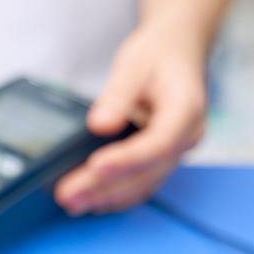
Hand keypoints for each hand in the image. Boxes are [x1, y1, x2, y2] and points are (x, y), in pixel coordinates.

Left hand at [55, 23, 208, 214]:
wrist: (177, 51)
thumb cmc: (158, 55)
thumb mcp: (134, 64)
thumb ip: (117, 96)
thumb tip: (99, 124)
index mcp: (187, 110)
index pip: (158, 143)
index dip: (126, 159)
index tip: (95, 167)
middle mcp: (186, 137)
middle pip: (146, 170)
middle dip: (104, 186)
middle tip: (67, 194)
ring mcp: (176, 152)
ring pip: (143, 183)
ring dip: (107, 197)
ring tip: (72, 202)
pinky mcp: (162, 159)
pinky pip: (142, 183)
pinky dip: (116, 195)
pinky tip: (91, 200)